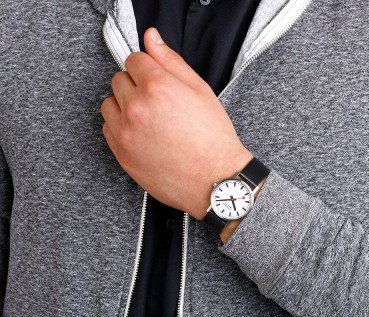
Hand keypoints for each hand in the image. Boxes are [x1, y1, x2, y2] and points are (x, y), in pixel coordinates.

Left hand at [101, 27, 252, 219]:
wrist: (214, 179)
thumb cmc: (213, 138)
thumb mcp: (200, 91)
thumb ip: (171, 61)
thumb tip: (151, 38)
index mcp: (157, 87)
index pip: (134, 60)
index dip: (146, 68)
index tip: (153, 77)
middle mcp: (136, 108)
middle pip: (118, 80)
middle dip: (135, 85)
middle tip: (156, 102)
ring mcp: (126, 133)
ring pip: (109, 105)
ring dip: (123, 106)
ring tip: (147, 119)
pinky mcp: (122, 155)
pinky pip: (108, 129)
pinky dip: (120, 127)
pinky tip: (141, 134)